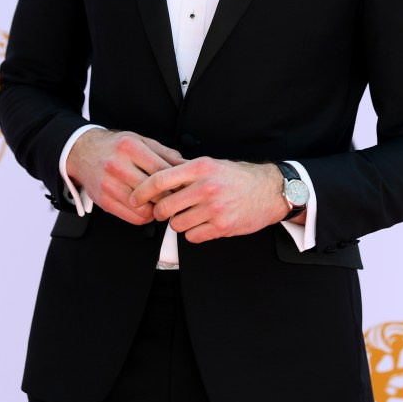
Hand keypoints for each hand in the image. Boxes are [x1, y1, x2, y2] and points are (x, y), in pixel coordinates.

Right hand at [66, 129, 183, 225]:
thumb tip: (189, 166)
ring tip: (161, 203)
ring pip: (144, 208)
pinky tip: (148, 208)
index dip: (178, 182)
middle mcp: (117, 166)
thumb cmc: (116, 147)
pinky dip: (145, 216)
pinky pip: (132, 218)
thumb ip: (166, 154)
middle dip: (170, 197)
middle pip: (154, 191)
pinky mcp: (103, 201)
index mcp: (130, 148)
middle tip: (177, 197)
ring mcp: (108, 185)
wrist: (83, 152)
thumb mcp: (141, 141)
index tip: (186, 187)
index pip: (162, 171)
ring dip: (157, 209)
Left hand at [129, 157, 288, 242]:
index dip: (142, 191)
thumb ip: (186, 170)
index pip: (161, 179)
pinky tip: (201, 224)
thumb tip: (156, 173)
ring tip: (189, 215)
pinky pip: (192, 237)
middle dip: (160, 212)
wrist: (268, 191)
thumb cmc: (237, 177)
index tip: (134, 198)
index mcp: (201, 167)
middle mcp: (206, 186)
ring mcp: (214, 208)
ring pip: (177, 224)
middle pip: (165, 206)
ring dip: (178, 223)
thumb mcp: (212, 164)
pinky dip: (192, 233)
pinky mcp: (222, 226)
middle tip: (163, 211)